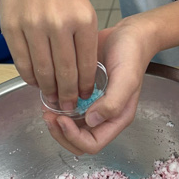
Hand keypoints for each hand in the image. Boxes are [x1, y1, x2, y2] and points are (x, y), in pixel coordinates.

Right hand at [0, 0, 97, 109]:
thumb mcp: (83, 4)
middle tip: (69, 107)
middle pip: (64, 74)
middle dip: (68, 95)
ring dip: (48, 89)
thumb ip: (82, 36)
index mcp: (83, 19)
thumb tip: (79, 72)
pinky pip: (22, 62)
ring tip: (53, 97)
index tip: (85, 97)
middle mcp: (59, 24)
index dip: (86, 87)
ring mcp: (33, 26)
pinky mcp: (11, 27)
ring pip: (42, 72)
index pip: (86, 65)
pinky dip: (29, 76)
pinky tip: (35, 80)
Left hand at [43, 17, 156, 155]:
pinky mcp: (82, 94)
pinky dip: (56, 107)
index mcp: (116, 118)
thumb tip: (91, 120)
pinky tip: (49, 96)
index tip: (62, 119)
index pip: (92, 143)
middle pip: (78, 141)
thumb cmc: (132, 55)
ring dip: (56, 123)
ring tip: (46, 107)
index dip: (74, 137)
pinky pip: (67, 109)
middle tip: (49, 116)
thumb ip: (113, 102)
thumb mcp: (127, 78)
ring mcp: (92, 106)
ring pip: (69, 127)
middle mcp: (103, 116)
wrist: (128, 34)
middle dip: (60, 133)